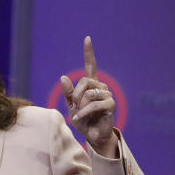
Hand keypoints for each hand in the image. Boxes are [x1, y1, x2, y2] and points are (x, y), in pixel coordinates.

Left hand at [60, 36, 118, 157]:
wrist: (92, 136)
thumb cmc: (83, 121)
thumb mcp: (71, 106)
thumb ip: (68, 93)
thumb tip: (63, 77)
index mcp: (91, 85)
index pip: (91, 65)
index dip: (89, 52)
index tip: (87, 39)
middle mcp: (101, 87)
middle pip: (84, 81)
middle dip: (75, 95)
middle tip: (74, 108)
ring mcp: (107, 94)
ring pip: (88, 93)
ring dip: (80, 106)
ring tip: (80, 115)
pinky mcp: (111, 104)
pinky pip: (93, 104)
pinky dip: (84, 112)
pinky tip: (79, 118)